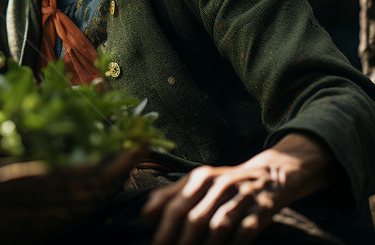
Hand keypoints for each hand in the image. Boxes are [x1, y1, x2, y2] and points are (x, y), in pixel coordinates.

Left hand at [141, 133, 337, 244]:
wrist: (269, 176)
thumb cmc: (222, 185)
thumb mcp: (196, 183)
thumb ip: (169, 196)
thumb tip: (144, 214)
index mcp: (200, 177)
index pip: (176, 206)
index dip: (164, 229)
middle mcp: (220, 184)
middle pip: (195, 219)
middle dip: (182, 242)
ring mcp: (242, 197)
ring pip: (218, 227)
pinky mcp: (262, 210)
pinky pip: (244, 232)